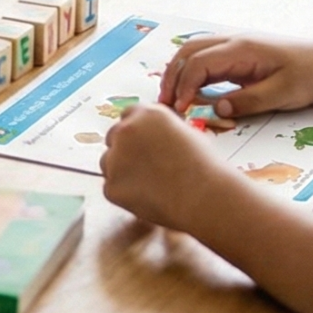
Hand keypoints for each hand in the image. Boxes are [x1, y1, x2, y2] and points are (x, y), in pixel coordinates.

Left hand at [101, 102, 237, 228]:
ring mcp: (115, 158)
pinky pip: (112, 188)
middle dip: (125, 149)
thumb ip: (161, 129)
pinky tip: (147, 198)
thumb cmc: (204, 165)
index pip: (128, 115)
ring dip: (122, 171)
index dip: (136, 130)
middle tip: (145, 167)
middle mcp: (125, 131)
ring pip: (108, 163)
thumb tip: (153, 136)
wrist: (204, 195)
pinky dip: (125, 194)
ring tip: (150, 185)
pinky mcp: (111, 186)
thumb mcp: (185, 132)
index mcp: (145, 114)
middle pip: (114, 137)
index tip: (142, 143)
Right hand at [158, 31, 312, 119]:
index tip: (180, 110)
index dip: (184, 86)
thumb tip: (216, 110)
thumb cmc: (308, 76)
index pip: (199, 63)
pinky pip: (204, 56)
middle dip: (172, 77)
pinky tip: (188, 89)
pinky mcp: (236, 52)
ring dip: (177, 72)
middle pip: (188, 51)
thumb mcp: (281, 94)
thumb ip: (248, 102)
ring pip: (192, 50)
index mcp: (242, 49)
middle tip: (165, 105)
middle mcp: (233, 41)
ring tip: (171, 98)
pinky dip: (189, 71)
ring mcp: (233, 44)